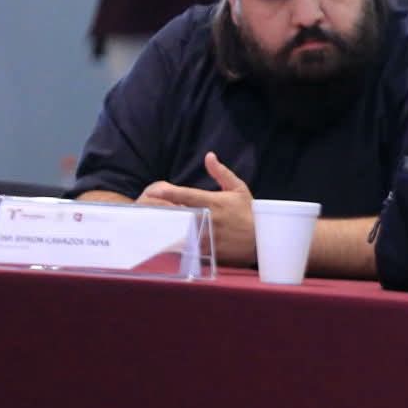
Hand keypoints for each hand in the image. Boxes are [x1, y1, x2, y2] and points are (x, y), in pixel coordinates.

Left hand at [136, 152, 255, 265]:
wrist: (262, 238)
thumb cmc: (248, 212)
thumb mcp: (238, 188)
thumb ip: (221, 173)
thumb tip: (209, 156)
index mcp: (214, 201)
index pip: (187, 196)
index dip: (169, 193)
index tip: (153, 192)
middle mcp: (210, 218)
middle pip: (179, 214)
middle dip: (162, 212)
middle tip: (145, 210)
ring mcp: (209, 236)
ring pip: (181, 233)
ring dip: (167, 230)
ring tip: (150, 228)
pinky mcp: (210, 251)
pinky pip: (189, 249)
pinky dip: (177, 247)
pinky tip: (165, 246)